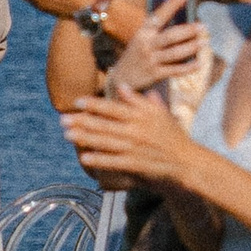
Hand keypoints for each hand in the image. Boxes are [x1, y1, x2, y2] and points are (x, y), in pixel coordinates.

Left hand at [66, 79, 189, 185]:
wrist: (188, 162)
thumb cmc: (173, 137)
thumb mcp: (160, 114)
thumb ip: (139, 101)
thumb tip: (121, 86)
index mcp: (142, 116)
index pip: (114, 108)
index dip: (94, 105)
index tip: (77, 102)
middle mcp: (137, 130)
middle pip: (105, 124)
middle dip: (82, 121)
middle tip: (63, 119)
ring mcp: (136, 148)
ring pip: (105, 141)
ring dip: (85, 138)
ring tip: (67, 134)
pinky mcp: (136, 164)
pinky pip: (113, 161)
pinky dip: (99, 159)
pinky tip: (84, 157)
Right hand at [106, 0, 203, 99]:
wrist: (121, 79)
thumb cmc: (137, 55)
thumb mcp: (141, 39)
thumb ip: (157, 29)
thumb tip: (180, 18)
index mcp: (143, 32)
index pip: (159, 15)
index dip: (172, 4)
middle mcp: (146, 44)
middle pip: (170, 36)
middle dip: (188, 30)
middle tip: (203, 26)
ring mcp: (150, 60)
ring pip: (174, 53)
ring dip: (191, 47)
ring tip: (204, 42)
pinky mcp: (154, 74)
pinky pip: (175, 70)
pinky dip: (188, 67)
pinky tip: (199, 63)